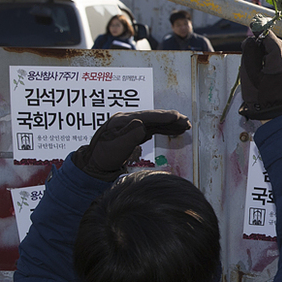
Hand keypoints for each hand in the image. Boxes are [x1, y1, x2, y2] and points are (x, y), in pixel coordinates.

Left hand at [72, 110, 190, 180]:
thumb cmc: (103, 157)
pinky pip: (152, 129)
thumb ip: (129, 135)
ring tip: (184, 126)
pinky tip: (173, 131)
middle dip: (171, 119)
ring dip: (170, 124)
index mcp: (123, 120)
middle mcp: (128, 119)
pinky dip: (164, 129)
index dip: (164, 116)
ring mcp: (131, 125)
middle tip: (186, 121)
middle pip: (153, 117)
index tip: (178, 116)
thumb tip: (141, 124)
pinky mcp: (133, 132)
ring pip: (154, 122)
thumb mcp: (116, 147)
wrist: (94, 164)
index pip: (147, 116)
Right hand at [239, 31, 281, 120]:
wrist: (274, 113)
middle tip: (247, 48)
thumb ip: (249, 51)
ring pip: (274, 50)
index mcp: (279, 55)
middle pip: (271, 42)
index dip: (258, 30)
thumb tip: (251, 39)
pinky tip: (260, 69)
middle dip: (259, 43)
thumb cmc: (260, 94)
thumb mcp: (249, 71)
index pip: (268, 35)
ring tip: (253, 63)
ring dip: (263, 52)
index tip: (251, 25)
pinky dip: (268, 58)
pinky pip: (277, 58)